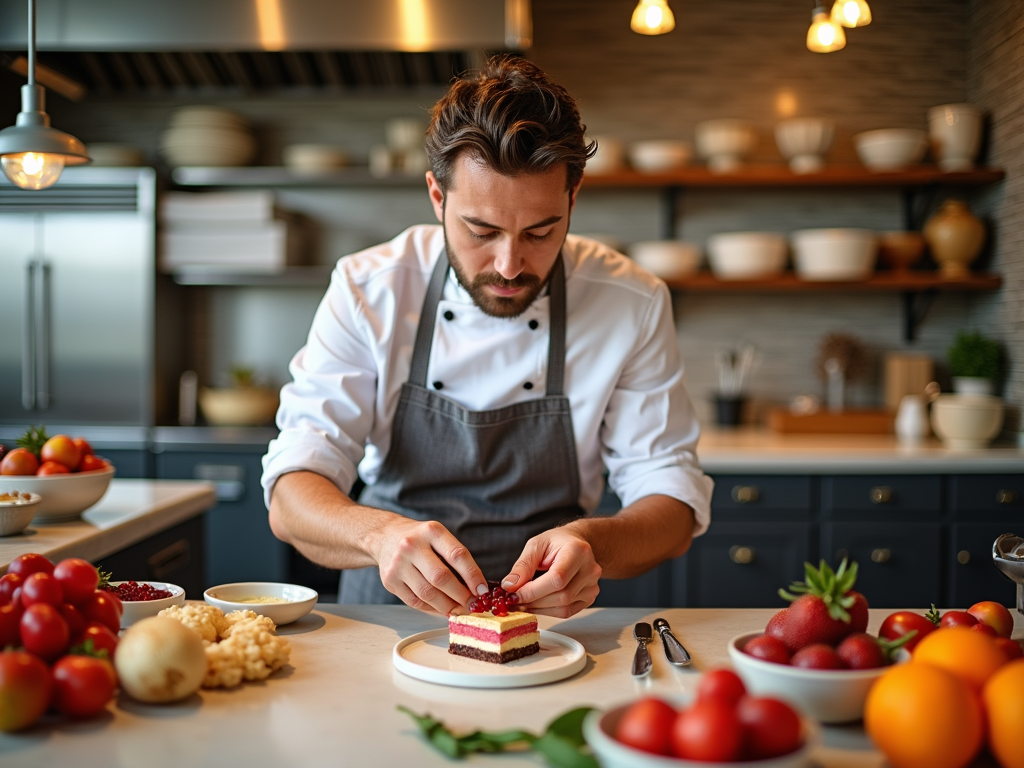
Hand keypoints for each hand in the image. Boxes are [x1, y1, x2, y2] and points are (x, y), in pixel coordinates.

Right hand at [373, 519, 488, 615]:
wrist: (384, 536)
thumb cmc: (419, 539)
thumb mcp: (438, 536)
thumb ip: (456, 556)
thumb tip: (476, 588)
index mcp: (431, 531)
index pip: (457, 555)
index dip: (473, 575)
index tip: (482, 591)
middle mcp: (412, 546)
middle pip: (441, 577)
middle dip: (461, 595)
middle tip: (472, 606)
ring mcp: (398, 564)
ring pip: (427, 594)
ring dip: (447, 606)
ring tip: (459, 610)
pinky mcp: (390, 581)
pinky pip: (415, 601)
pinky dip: (432, 609)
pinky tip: (442, 610)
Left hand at [499, 527, 601, 617]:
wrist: (576, 544)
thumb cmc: (556, 542)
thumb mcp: (535, 545)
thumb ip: (523, 566)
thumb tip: (509, 586)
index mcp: (577, 551)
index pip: (557, 579)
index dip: (533, 591)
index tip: (513, 595)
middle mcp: (590, 569)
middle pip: (561, 596)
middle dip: (533, 601)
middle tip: (513, 601)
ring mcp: (592, 585)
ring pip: (563, 607)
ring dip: (538, 608)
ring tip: (522, 602)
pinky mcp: (589, 597)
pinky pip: (567, 611)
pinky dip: (548, 611)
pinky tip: (536, 604)